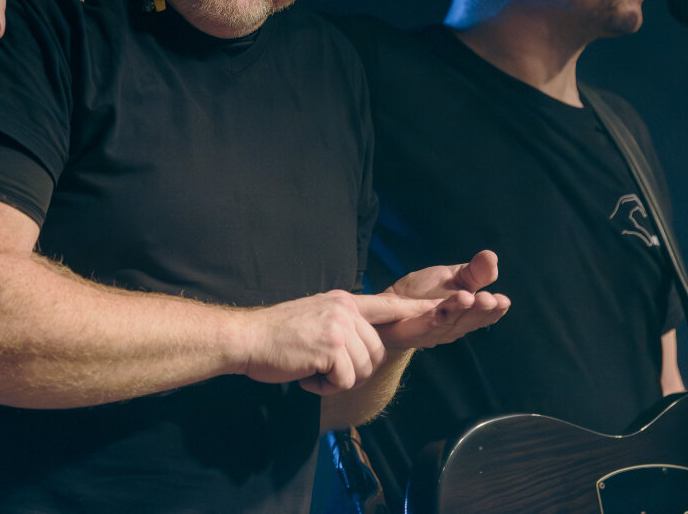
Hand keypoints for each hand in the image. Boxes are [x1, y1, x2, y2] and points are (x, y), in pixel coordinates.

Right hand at [241, 290, 439, 395]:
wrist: (248, 337)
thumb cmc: (277, 334)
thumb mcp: (316, 314)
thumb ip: (342, 321)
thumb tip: (362, 340)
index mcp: (344, 300)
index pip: (387, 304)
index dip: (414, 310)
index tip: (440, 309)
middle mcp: (346, 309)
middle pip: (377, 351)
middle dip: (354, 369)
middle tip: (323, 367)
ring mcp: (339, 327)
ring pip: (364, 368)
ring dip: (339, 379)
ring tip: (313, 369)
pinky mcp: (331, 347)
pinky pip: (345, 380)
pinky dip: (325, 387)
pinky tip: (306, 375)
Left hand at [376, 250, 509, 348]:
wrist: (387, 305)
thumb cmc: (424, 293)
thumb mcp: (451, 277)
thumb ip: (473, 272)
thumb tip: (491, 257)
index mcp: (465, 316)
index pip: (484, 315)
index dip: (494, 310)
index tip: (503, 301)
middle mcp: (451, 328)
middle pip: (469, 321)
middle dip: (480, 311)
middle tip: (489, 299)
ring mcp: (429, 333)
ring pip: (446, 324)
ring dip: (456, 312)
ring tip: (467, 298)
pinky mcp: (407, 332)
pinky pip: (418, 327)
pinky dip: (429, 321)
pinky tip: (437, 311)